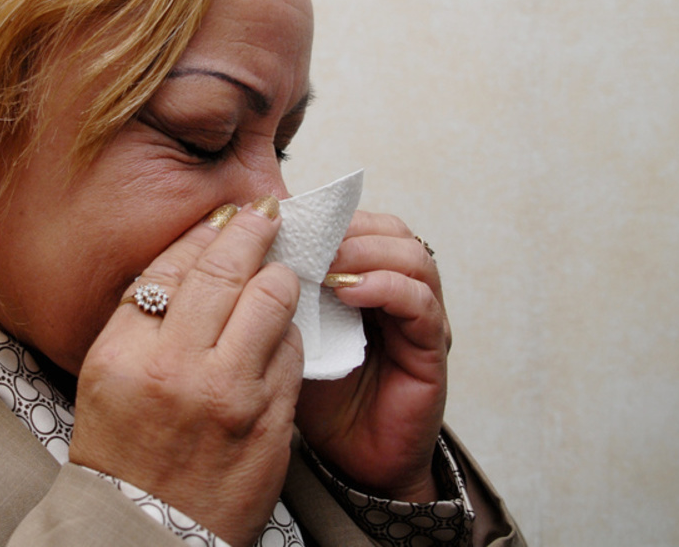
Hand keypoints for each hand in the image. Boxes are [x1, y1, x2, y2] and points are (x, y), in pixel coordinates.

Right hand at [70, 200, 303, 546]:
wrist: (148, 531)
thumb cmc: (122, 452)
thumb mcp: (106, 375)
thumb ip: (142, 315)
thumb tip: (190, 252)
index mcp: (127, 353)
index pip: (173, 266)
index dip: (205, 230)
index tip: (226, 213)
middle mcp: (179, 369)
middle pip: (228, 271)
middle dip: (254, 231)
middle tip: (267, 212)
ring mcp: (232, 397)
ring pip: (274, 302)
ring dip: (280, 280)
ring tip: (278, 273)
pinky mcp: (272, 423)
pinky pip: (293, 353)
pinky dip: (289, 333)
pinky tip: (281, 330)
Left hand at [294, 212, 448, 501]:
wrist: (352, 460)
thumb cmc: (320, 396)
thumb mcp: (291, 333)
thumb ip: (282, 293)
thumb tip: (246, 246)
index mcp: (366, 278)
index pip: (358, 224)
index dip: (326, 217)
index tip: (287, 221)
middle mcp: (400, 290)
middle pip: (389, 229)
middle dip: (347, 228)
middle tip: (307, 239)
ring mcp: (420, 317)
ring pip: (411, 255)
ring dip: (366, 251)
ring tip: (327, 264)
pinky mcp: (431, 348)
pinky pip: (419, 303)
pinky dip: (386, 287)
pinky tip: (350, 292)